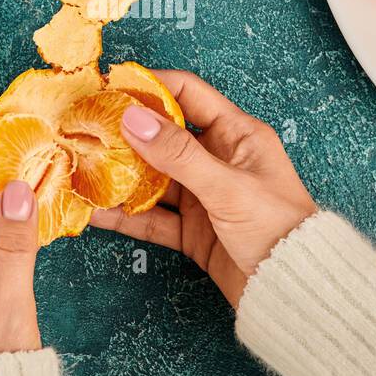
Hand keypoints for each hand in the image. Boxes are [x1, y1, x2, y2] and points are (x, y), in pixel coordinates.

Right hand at [91, 71, 317, 305]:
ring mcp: (202, 195)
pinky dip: (125, 216)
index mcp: (236, 134)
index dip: (150, 87)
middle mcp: (217, 159)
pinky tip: (96, 211)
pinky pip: (152, 218)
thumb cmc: (278, 228)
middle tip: (84, 130)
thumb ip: (179, 155)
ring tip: (81, 170)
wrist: (294, 289)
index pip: (187, 94)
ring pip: (152, 179)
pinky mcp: (192, 230)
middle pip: (162, 137)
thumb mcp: (227, 186)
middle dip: (124, 135)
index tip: (111, 87)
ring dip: (119, 177)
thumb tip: (132, 118)